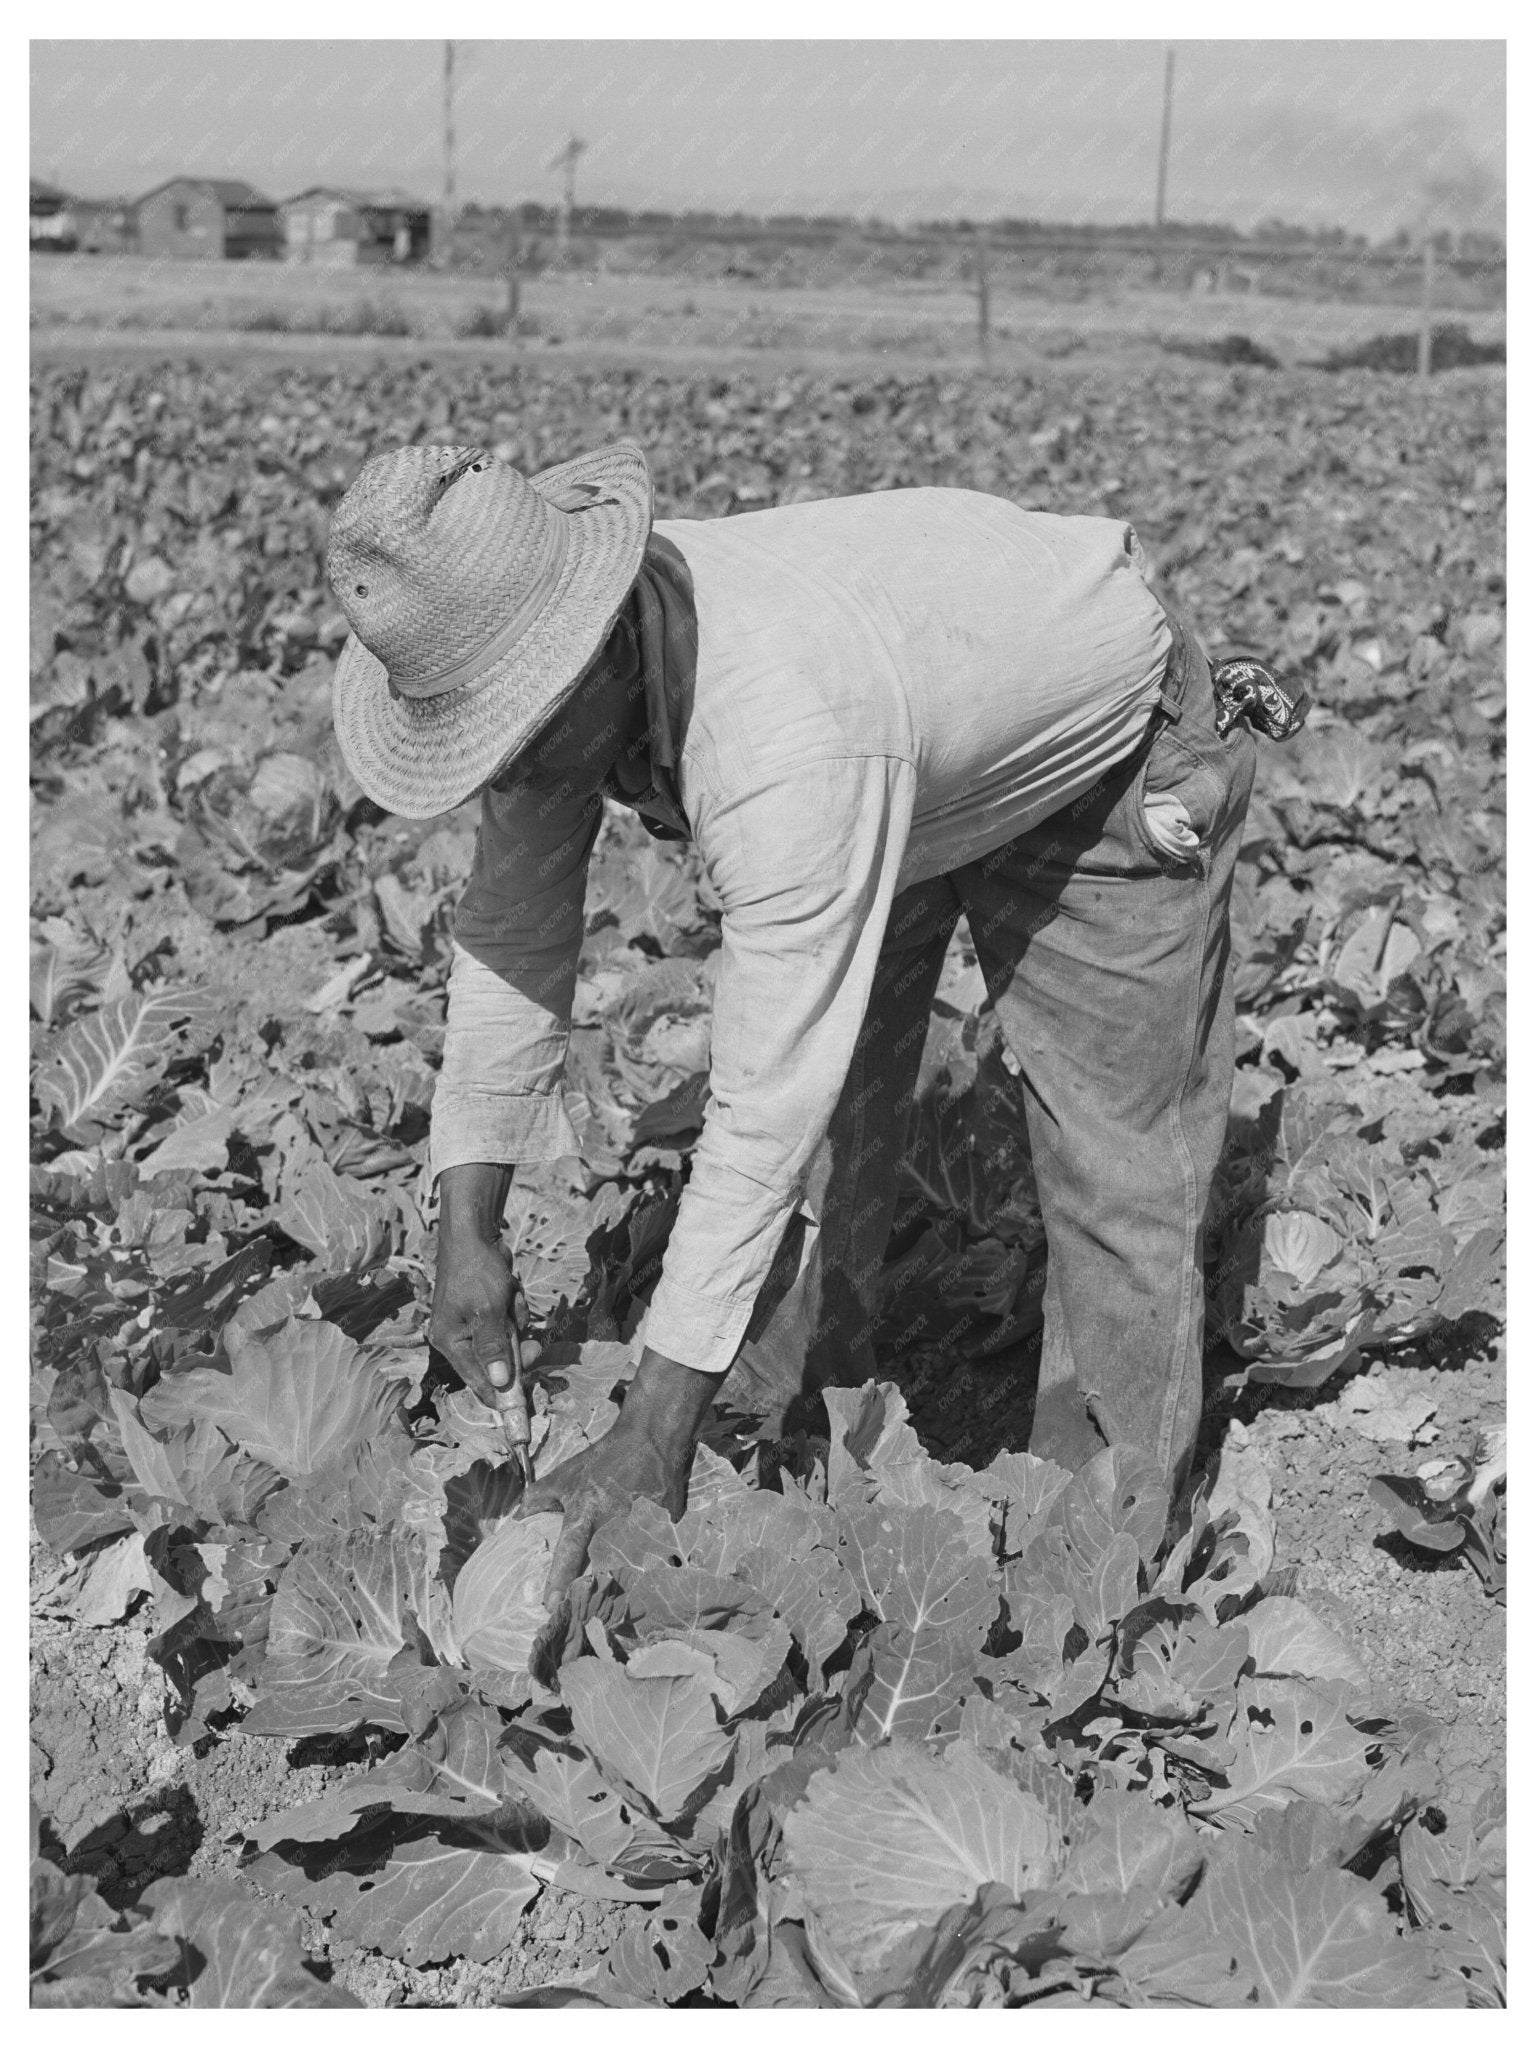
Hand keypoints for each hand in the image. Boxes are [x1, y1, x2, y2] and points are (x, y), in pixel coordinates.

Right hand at [430, 1165, 541, 1406]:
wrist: (474, 1232)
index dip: (504, 1399)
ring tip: (508, 1294)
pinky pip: (511, 1322)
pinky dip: (515, 1307)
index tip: (526, 1417)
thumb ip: (495, 1348)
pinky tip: (510, 1288)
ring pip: (510, 1340)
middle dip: (516, 1343)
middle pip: (500, 1363)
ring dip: (516, 1319)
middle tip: (528, 1337)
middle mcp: (460, 1339)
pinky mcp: (488, 1311)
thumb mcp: (488, 1310)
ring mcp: (474, 1324)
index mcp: (452, 1343)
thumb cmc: (476, 1270)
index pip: (480, 1384)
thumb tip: (501, 1383)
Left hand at [518, 1347, 723, 1604]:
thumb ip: (538, 1498)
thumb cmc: (603, 1460)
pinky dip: (649, 1572)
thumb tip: (516, 1520)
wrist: (651, 1441)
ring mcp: (643, 1529)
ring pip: (631, 1569)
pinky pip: (656, 1560)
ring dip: (622, 1586)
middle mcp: (613, 1524)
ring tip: (615, 1608)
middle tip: (583, 1614)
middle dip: (592, 1594)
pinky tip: (646, 1584)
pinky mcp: (666, 1531)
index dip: (559, 1581)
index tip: (549, 1607)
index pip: (569, 1552)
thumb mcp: (565, 1475)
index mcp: (586, 1512)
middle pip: (602, 1571)